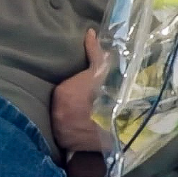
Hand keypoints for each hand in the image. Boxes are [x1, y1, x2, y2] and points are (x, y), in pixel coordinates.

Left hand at [51, 29, 112, 154]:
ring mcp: (60, 130)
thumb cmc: (111, 96)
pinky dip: (70, 133)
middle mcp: (57, 112)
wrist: (120, 128)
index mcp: (63, 93)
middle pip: (59, 106)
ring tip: (82, 118)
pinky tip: (80, 130)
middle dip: (68, 105)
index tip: (83, 93)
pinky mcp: (65, 144)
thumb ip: (94, 51)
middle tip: (84, 105)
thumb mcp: (102, 71)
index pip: (61, 90)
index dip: (73, 90)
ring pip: (59, 121)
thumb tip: (89, 32)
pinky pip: (64, 136)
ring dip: (68, 120)